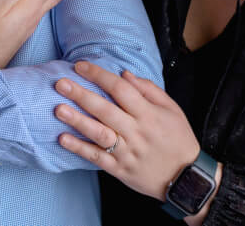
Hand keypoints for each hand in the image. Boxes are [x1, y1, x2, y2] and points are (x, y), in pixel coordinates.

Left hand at [54, 61, 201, 202]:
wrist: (186, 179)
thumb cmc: (179, 139)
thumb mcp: (172, 109)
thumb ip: (148, 89)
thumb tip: (123, 73)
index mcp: (149, 114)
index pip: (121, 89)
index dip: (99, 76)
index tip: (80, 66)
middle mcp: (136, 132)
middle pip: (105, 109)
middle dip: (81, 95)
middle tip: (60, 84)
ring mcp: (127, 152)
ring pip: (99, 134)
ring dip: (77, 121)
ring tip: (58, 109)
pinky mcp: (120, 169)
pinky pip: (97, 158)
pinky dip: (80, 149)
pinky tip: (63, 139)